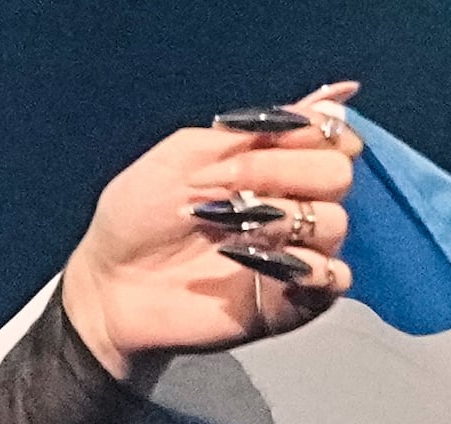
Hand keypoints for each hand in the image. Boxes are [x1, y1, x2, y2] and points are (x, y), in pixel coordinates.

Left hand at [59, 82, 363, 379]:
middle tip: (224, 187)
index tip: (272, 137)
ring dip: (283, 219)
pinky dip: (308, 269)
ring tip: (231, 231)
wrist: (113, 283)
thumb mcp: (187, 152)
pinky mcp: (293, 300)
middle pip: (337, 174)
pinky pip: (335, 279)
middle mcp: (291, 203)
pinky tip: (262, 267)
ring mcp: (295, 252)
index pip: (330, 134)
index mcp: (271, 163)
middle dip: (282, 171)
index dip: (312, 129)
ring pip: (336, 223)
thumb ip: (255, 128)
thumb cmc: (140, 216)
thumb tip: (334, 95)